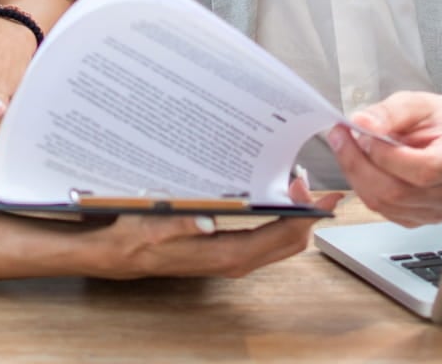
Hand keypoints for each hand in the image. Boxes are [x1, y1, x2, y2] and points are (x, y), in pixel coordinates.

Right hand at [82, 176, 342, 279]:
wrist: (123, 254)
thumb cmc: (138, 236)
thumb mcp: (154, 225)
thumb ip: (182, 225)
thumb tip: (208, 222)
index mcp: (226, 254)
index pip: (281, 237)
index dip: (306, 216)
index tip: (319, 194)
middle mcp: (237, 260)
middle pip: (291, 242)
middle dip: (309, 214)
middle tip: (312, 182)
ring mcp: (235, 257)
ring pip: (282, 242)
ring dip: (297, 216)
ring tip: (298, 184)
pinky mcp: (230, 252)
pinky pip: (268, 239)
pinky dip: (283, 220)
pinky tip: (277, 197)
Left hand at [327, 91, 441, 226]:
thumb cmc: (436, 121)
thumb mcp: (417, 103)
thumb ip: (390, 111)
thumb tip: (363, 123)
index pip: (424, 170)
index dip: (388, 156)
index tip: (366, 133)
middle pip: (398, 192)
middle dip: (359, 164)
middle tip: (341, 136)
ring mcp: (436, 211)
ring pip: (384, 204)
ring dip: (356, 174)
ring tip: (347, 146)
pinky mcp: (416, 219)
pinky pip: (381, 210)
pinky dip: (362, 186)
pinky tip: (360, 164)